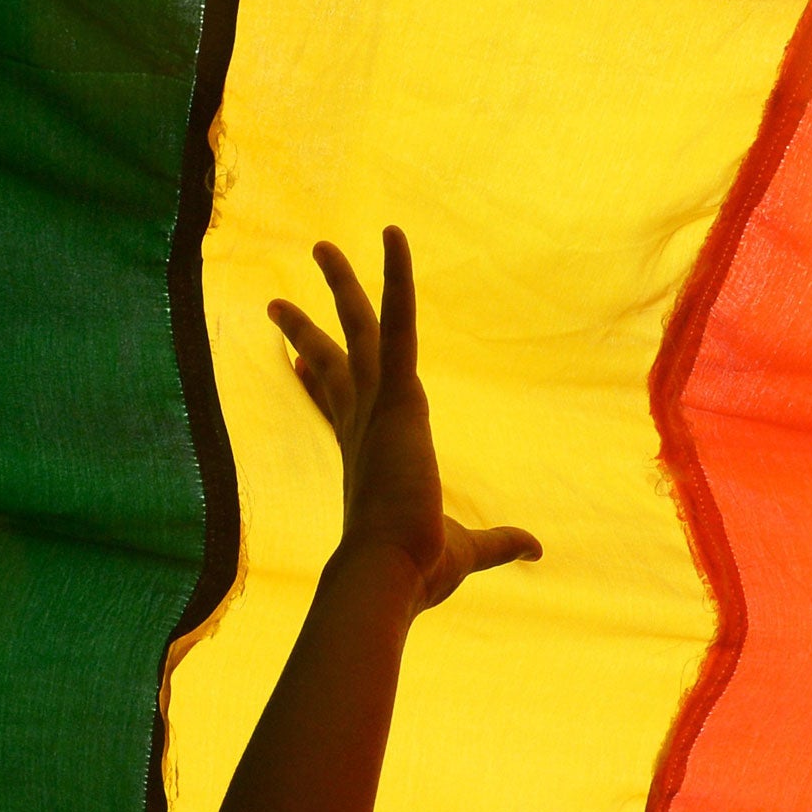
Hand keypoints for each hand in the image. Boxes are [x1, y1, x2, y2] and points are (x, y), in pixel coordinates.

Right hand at [269, 226, 538, 612]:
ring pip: (355, 327)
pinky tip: (393, 238)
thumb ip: (497, 542)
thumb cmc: (415, 569)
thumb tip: (534, 548)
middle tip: (277, 301)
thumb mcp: (464, 549)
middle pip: (331, 359)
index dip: (315, 380)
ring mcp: (374, 404)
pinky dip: (396, 278)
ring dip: (341, 283)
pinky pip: (396, 321)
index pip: (336, 404)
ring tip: (323, 246)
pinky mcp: (396, 393)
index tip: (296, 361)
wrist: (390, 573)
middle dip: (306, 326)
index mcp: (366, 453)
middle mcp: (361, 422)